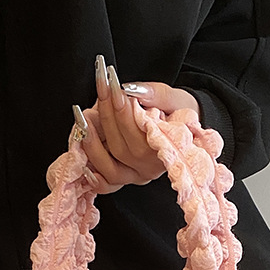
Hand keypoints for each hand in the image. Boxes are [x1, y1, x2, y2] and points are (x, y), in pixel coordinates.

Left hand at [79, 55, 199, 193]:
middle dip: (106, 116)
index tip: (112, 83)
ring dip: (92, 144)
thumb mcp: (176, 99)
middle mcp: (150, 169)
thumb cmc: (181, 113)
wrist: (186, 130)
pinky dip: (94, 177)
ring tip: (82, 116)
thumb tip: (130, 90)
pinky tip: (82, 156)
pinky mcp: (126, 178)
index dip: (122, 109)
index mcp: (167, 150)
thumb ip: (157, 95)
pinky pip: (107, 185)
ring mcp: (136, 176)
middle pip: (121, 148)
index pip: (138, 132)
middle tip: (98, 89)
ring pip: (110, 168)